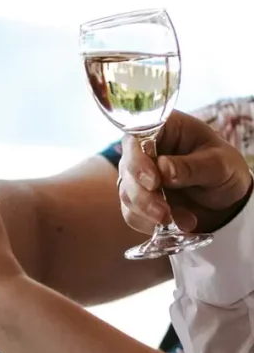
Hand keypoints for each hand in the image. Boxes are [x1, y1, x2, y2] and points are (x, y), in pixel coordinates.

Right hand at [119, 110, 252, 233]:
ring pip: (127, 193)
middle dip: (143, 194)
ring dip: (148, 211)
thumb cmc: (225, 170)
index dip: (137, 158)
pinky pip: (131, 213)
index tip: (153, 181)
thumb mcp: (219, 165)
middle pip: (127, 168)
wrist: (226, 199)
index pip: (136, 136)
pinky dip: (151, 222)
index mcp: (165, 129)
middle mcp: (145, 150)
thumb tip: (163, 169)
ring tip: (178, 220)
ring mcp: (138, 175)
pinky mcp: (137, 199)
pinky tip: (177, 223)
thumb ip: (193, 166)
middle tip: (163, 211)